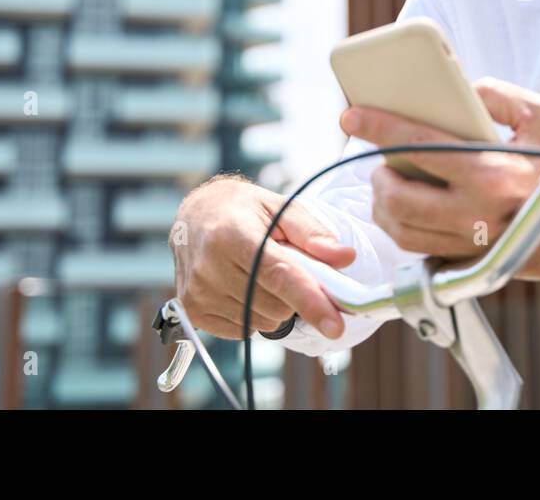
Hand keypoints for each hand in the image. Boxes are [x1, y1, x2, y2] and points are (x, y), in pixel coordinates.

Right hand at [170, 174, 356, 339]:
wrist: (195, 215)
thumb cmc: (245, 210)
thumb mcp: (281, 208)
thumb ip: (313, 234)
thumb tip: (346, 258)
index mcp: (234, 235)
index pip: (279, 276)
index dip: (310, 301)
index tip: (335, 326)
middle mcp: (210, 266)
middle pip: (276, 306)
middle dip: (291, 294)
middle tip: (281, 266)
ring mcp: (197, 292)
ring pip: (261, 321)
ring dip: (272, 305)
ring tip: (256, 273)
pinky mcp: (192, 311)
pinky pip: (242, 330)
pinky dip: (252, 314)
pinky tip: (241, 288)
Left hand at [342, 78, 539, 277]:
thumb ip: (491, 95)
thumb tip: (451, 89)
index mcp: (493, 171)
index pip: (416, 144)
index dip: (376, 126)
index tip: (350, 113)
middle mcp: (481, 214)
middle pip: (398, 198)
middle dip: (377, 175)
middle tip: (378, 160)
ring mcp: (479, 246)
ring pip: (404, 234)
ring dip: (386, 208)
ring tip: (389, 185)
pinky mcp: (482, 267)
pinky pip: (426, 254)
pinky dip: (409, 233)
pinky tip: (413, 212)